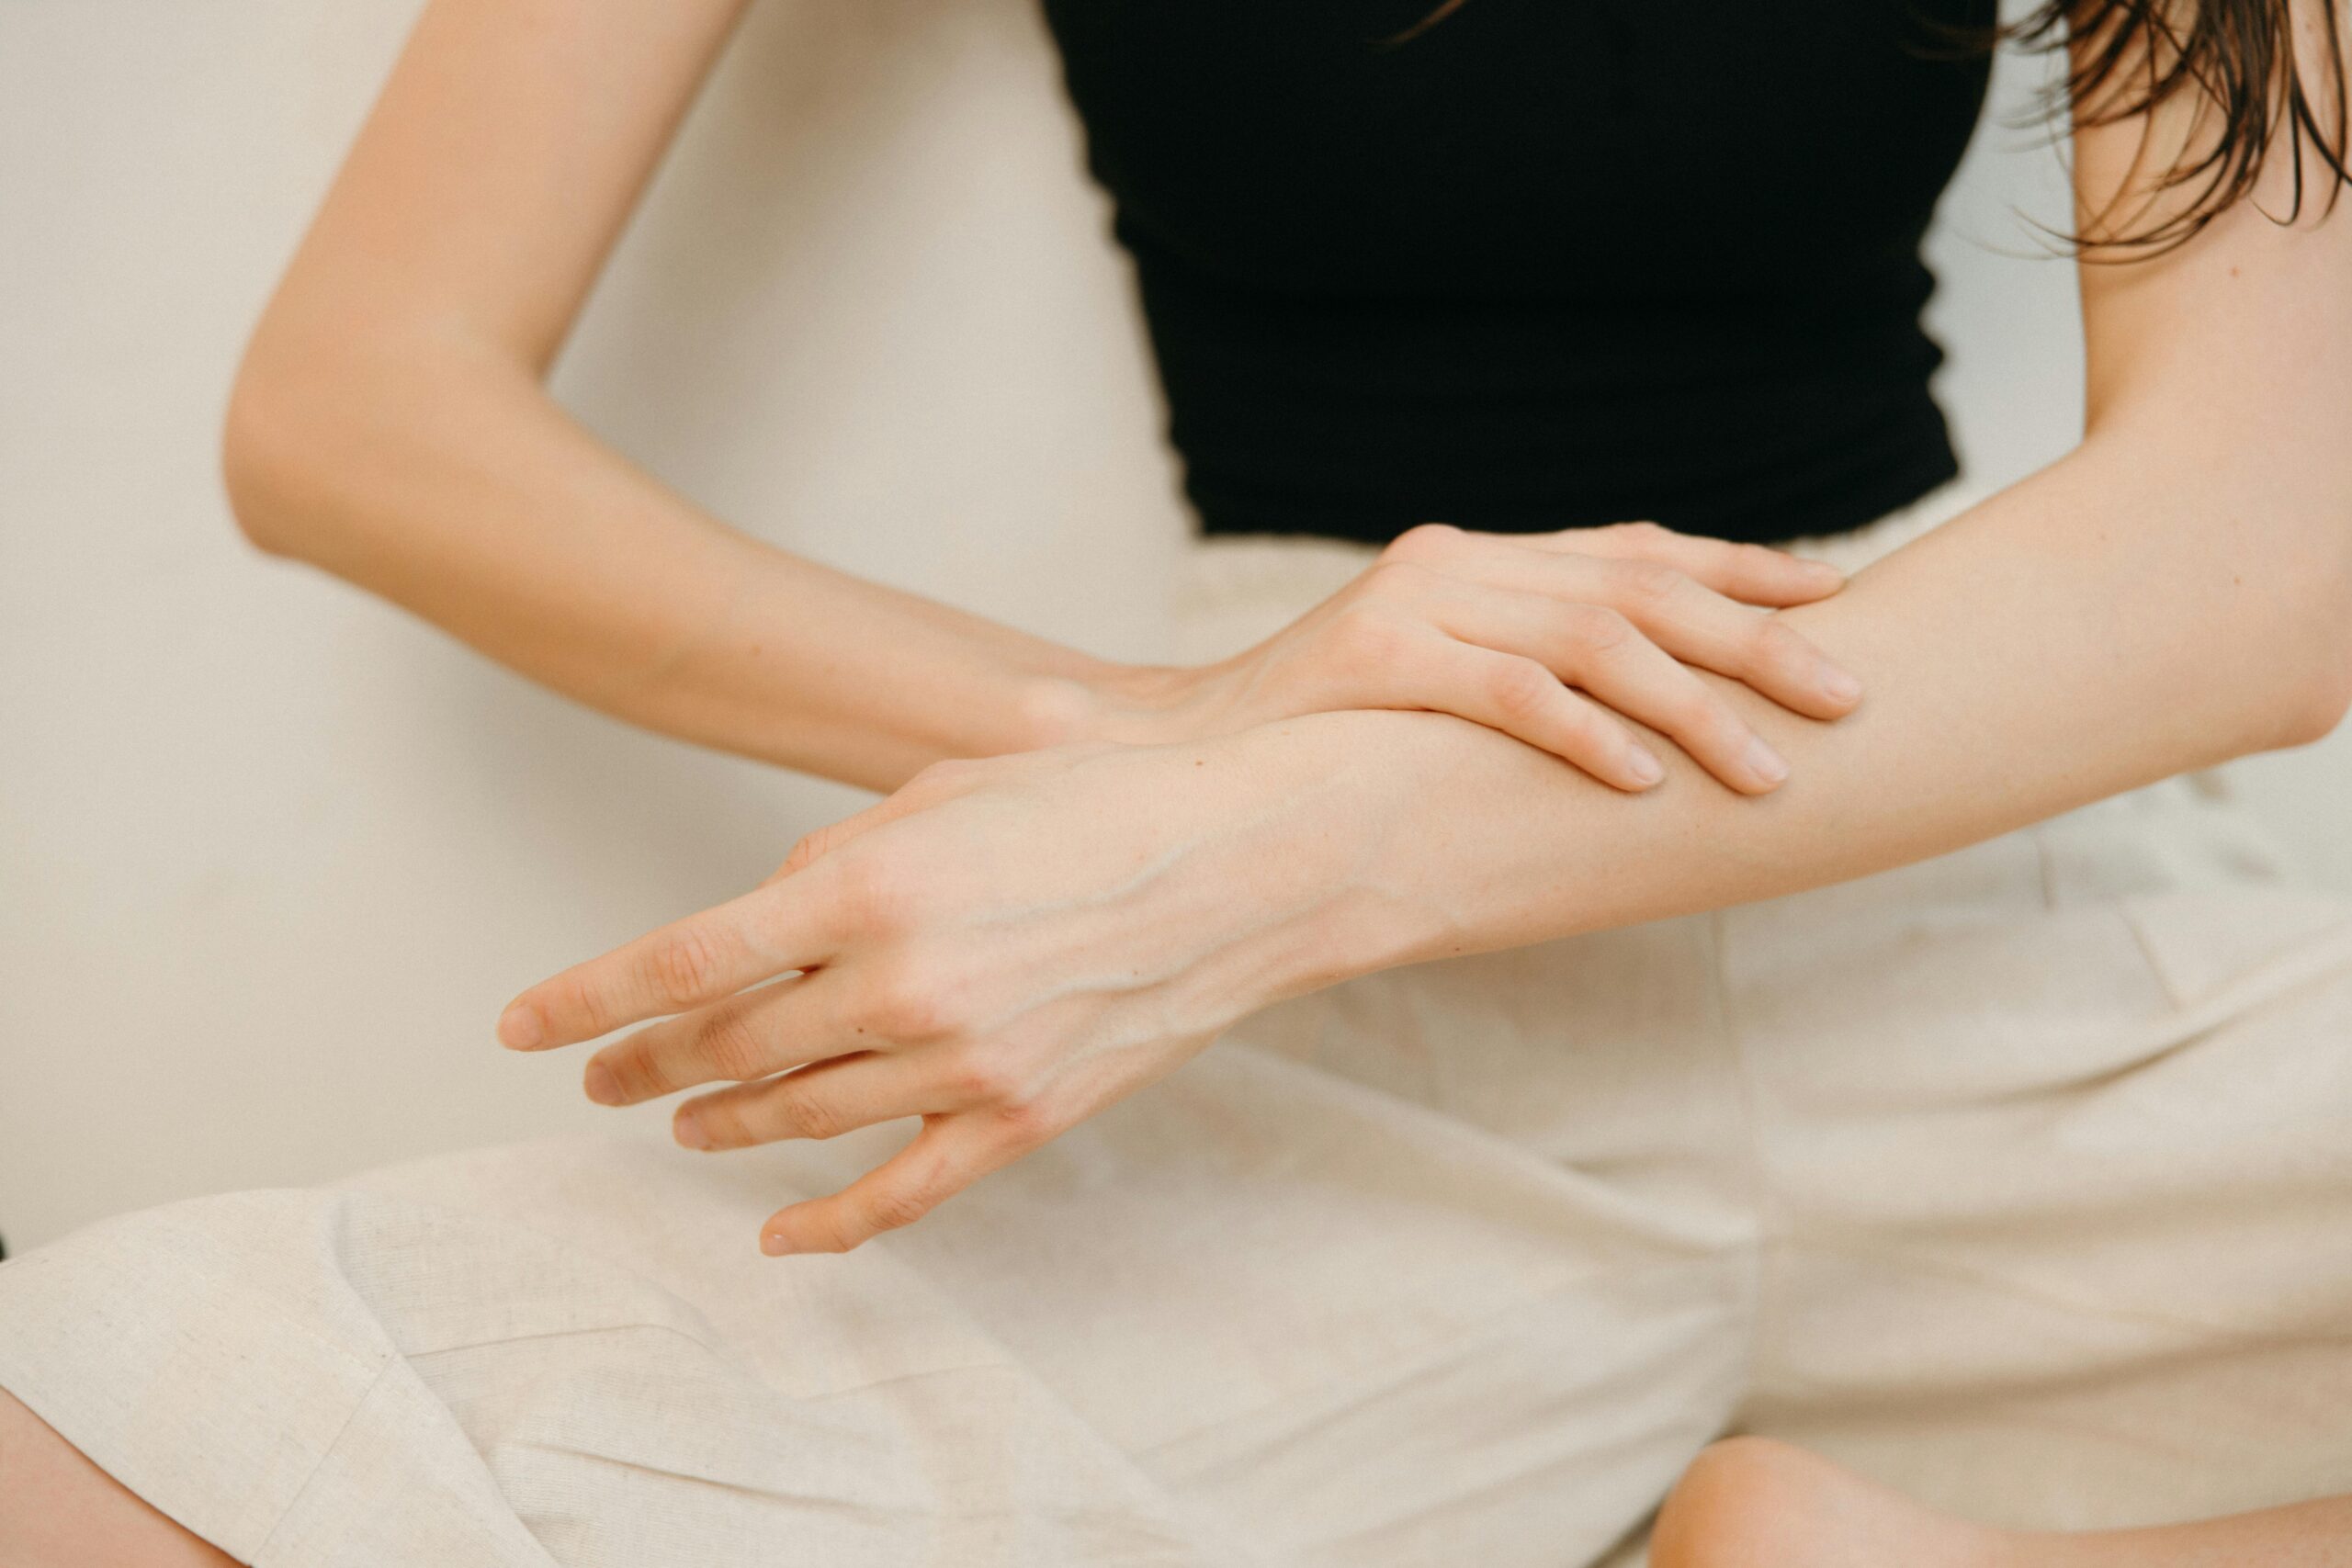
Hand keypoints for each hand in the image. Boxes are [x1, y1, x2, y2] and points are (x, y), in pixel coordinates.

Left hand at [496, 728, 1427, 1254]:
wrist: (1255, 856)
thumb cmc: (1104, 797)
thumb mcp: (946, 787)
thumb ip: (838, 854)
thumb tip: (772, 913)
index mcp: (867, 886)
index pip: (680, 961)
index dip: (585, 1001)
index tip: (523, 1028)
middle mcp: (900, 985)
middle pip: (725, 1048)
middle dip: (641, 1065)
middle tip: (597, 1075)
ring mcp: (963, 1064)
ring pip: (798, 1120)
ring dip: (718, 1126)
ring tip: (677, 1123)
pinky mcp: (1023, 1115)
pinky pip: (904, 1193)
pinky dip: (829, 1223)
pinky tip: (778, 1235)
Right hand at [1095, 521, 1860, 793]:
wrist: (1191, 750)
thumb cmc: (1332, 736)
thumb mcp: (1442, 685)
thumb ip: (1530, 670)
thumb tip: (1653, 709)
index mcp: (1484, 559)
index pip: (1636, 548)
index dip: (1743, 568)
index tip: (1837, 595)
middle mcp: (1459, 559)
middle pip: (1638, 588)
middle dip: (1754, 641)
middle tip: (1846, 695)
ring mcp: (1416, 600)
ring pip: (1591, 639)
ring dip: (1694, 706)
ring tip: (1767, 766)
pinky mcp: (1376, 656)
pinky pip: (1509, 692)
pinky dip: (1587, 735)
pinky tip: (1646, 778)